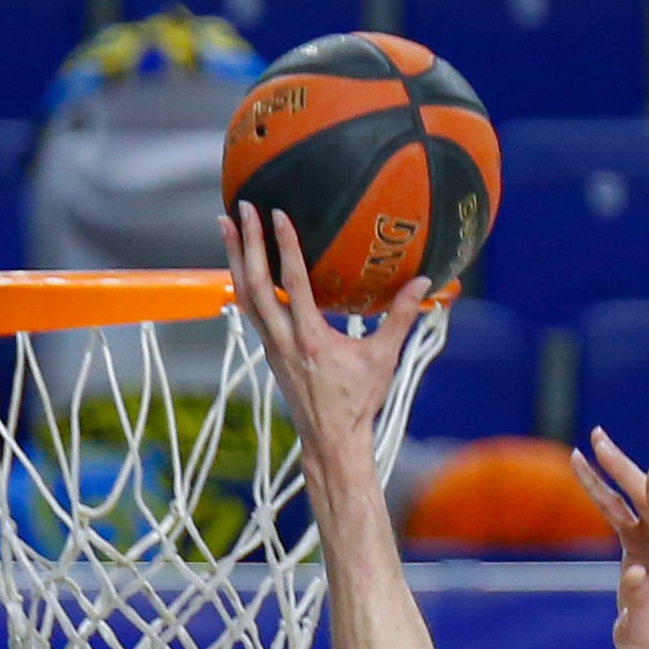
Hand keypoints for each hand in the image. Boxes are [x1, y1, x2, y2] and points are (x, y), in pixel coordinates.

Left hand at [220, 203, 429, 496]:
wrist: (332, 440)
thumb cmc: (359, 402)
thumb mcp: (383, 359)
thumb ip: (400, 318)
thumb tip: (422, 284)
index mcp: (311, 339)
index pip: (293, 283)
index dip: (284, 246)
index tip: (277, 215)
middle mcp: (284, 340)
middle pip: (256, 284)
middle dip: (247, 244)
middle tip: (241, 209)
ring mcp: (272, 346)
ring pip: (245, 295)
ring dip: (235, 258)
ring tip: (227, 225)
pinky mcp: (270, 351)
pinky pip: (251, 309)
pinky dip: (243, 281)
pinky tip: (241, 264)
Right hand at [570, 428, 648, 648]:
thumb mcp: (640, 627)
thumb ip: (638, 600)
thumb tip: (634, 574)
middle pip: (643, 497)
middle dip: (620, 467)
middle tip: (598, 438)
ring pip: (628, 498)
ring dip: (608, 471)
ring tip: (588, 445)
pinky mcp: (638, 542)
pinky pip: (617, 511)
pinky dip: (601, 492)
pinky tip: (584, 471)